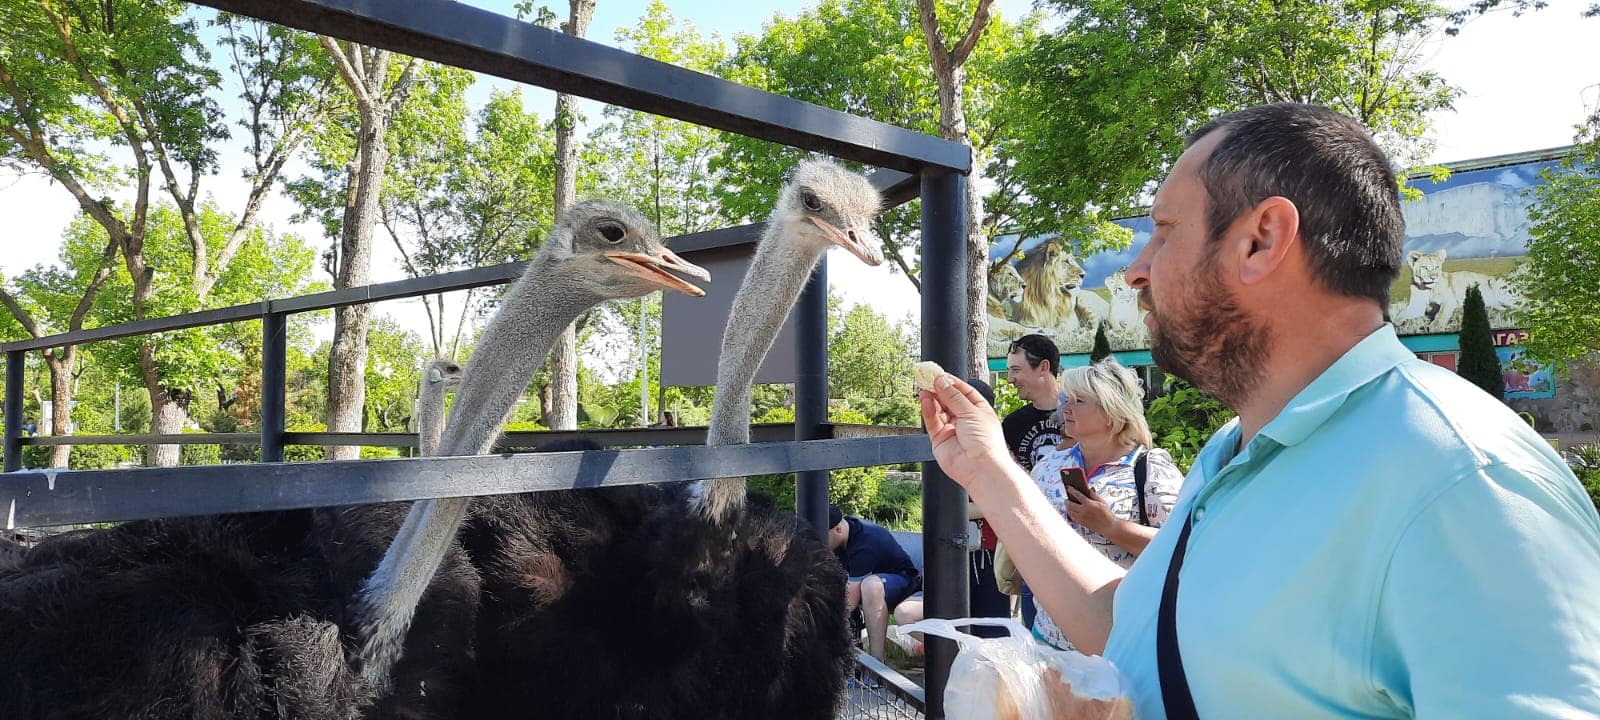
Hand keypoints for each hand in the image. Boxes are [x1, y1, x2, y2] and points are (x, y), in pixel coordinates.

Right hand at [920, 374, 1012, 491]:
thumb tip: (941, 381)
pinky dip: (928, 410)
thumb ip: (954, 396)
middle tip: (927, 377)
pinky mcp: (941, 439)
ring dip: (932, 398)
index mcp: (978, 410)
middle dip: (939, 388)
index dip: (951, 382)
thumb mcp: (971, 412)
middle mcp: (965, 419)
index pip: (963, 391)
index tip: (938, 373)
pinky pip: (932, 422)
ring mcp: (952, 429)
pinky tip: (925, 400)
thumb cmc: (985, 442)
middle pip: (949, 399)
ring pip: (939, 410)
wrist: (980, 468)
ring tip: (924, 387)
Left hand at [1065, 483, 1116, 535]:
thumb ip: (1094, 495)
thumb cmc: (1107, 515)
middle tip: (1067, 498)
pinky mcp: (1081, 523)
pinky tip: (1071, 511)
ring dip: (1067, 507)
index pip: (1077, 495)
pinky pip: (1072, 517)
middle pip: (1070, 504)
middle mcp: (1084, 511)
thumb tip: (1090, 489)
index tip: (1068, 487)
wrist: (1109, 527)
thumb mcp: (1102, 502)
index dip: (1072, 490)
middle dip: (1067, 500)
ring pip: (1069, 511)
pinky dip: (1070, 513)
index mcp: (1089, 504)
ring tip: (1068, 504)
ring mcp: (1082, 518)